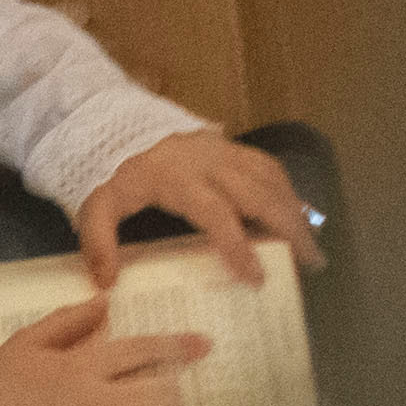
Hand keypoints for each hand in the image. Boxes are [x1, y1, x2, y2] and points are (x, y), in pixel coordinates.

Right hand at [0, 291, 212, 405]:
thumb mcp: (23, 344)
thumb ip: (67, 321)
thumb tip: (105, 302)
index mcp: (84, 367)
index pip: (145, 352)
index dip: (179, 347)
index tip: (204, 347)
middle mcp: (98, 403)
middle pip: (161, 398)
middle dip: (173, 399)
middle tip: (170, 405)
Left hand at [71, 128, 319, 285]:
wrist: (115, 124)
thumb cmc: (108, 171)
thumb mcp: (94, 206)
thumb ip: (98, 243)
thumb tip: (108, 282)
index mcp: (178, 179)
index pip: (216, 213)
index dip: (237, 245)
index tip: (256, 276)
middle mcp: (210, 162)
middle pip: (259, 194)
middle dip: (288, 229)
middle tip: (309, 264)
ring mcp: (225, 151)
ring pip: (271, 178)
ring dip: (295, 211)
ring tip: (310, 247)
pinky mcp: (231, 146)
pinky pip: (268, 167)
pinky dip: (287, 191)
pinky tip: (297, 215)